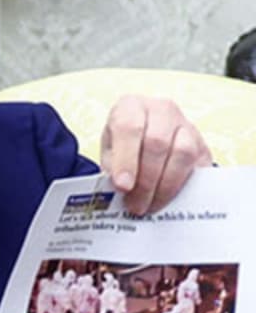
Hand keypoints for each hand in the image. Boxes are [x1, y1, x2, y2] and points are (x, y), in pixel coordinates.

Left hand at [101, 94, 213, 215]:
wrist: (146, 136)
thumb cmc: (123, 144)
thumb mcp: (109, 151)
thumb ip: (113, 167)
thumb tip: (123, 190)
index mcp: (131, 107)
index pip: (130, 128)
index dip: (126, 159)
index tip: (122, 187)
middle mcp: (161, 110)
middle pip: (157, 143)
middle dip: (146, 181)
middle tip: (136, 206)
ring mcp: (186, 124)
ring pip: (182, 153)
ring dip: (166, 186)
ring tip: (150, 206)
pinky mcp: (202, 143)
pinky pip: (199, 165)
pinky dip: (185, 185)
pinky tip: (171, 200)